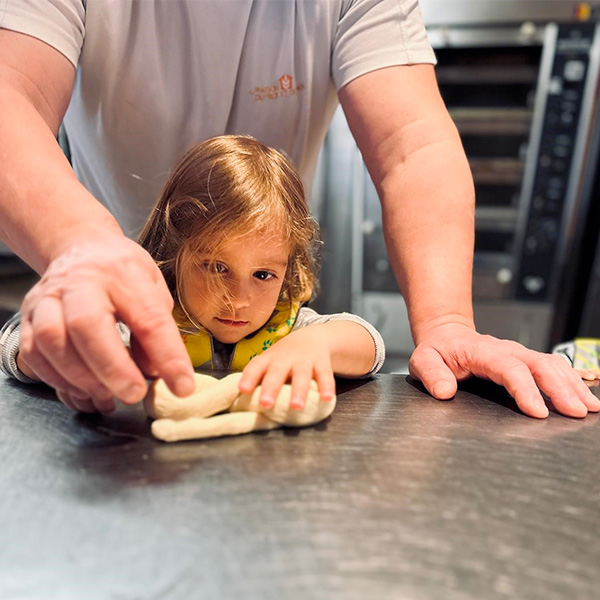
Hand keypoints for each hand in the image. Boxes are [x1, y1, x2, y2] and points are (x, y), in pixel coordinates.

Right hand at [18, 234, 194, 412]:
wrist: (81, 249)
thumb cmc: (123, 272)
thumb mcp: (154, 289)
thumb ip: (158, 329)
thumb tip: (155, 371)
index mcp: (123, 273)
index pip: (149, 317)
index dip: (167, 356)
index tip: (183, 385)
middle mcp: (79, 282)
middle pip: (87, 325)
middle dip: (112, 368)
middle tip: (134, 395)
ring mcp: (47, 298)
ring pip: (52, 341)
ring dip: (82, 378)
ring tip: (108, 397)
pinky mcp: (28, 318)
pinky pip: (34, 355)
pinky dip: (58, 380)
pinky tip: (83, 390)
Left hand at [238, 328, 335, 409]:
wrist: (313, 337)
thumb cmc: (284, 359)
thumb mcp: (271, 363)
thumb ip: (260, 381)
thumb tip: (242, 405)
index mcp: (268, 359)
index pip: (255, 367)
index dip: (249, 377)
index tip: (242, 390)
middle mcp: (285, 358)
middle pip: (277, 372)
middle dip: (271, 387)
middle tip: (266, 403)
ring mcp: (304, 359)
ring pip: (301, 375)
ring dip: (299, 390)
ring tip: (296, 406)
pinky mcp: (321, 362)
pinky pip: (325, 375)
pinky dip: (326, 387)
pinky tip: (327, 399)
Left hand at [409, 323, 599, 418]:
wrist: (447, 336)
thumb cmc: (437, 350)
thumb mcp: (423, 360)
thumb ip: (431, 374)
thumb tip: (444, 391)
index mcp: (483, 352)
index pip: (509, 368)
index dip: (525, 389)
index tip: (538, 412)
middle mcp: (507, 351)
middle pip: (540, 365)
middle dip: (560, 388)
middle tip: (577, 412)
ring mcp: (520, 355)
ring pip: (553, 365)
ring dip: (573, 385)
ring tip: (590, 408)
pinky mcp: (528, 361)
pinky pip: (555, 367)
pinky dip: (573, 379)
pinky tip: (587, 395)